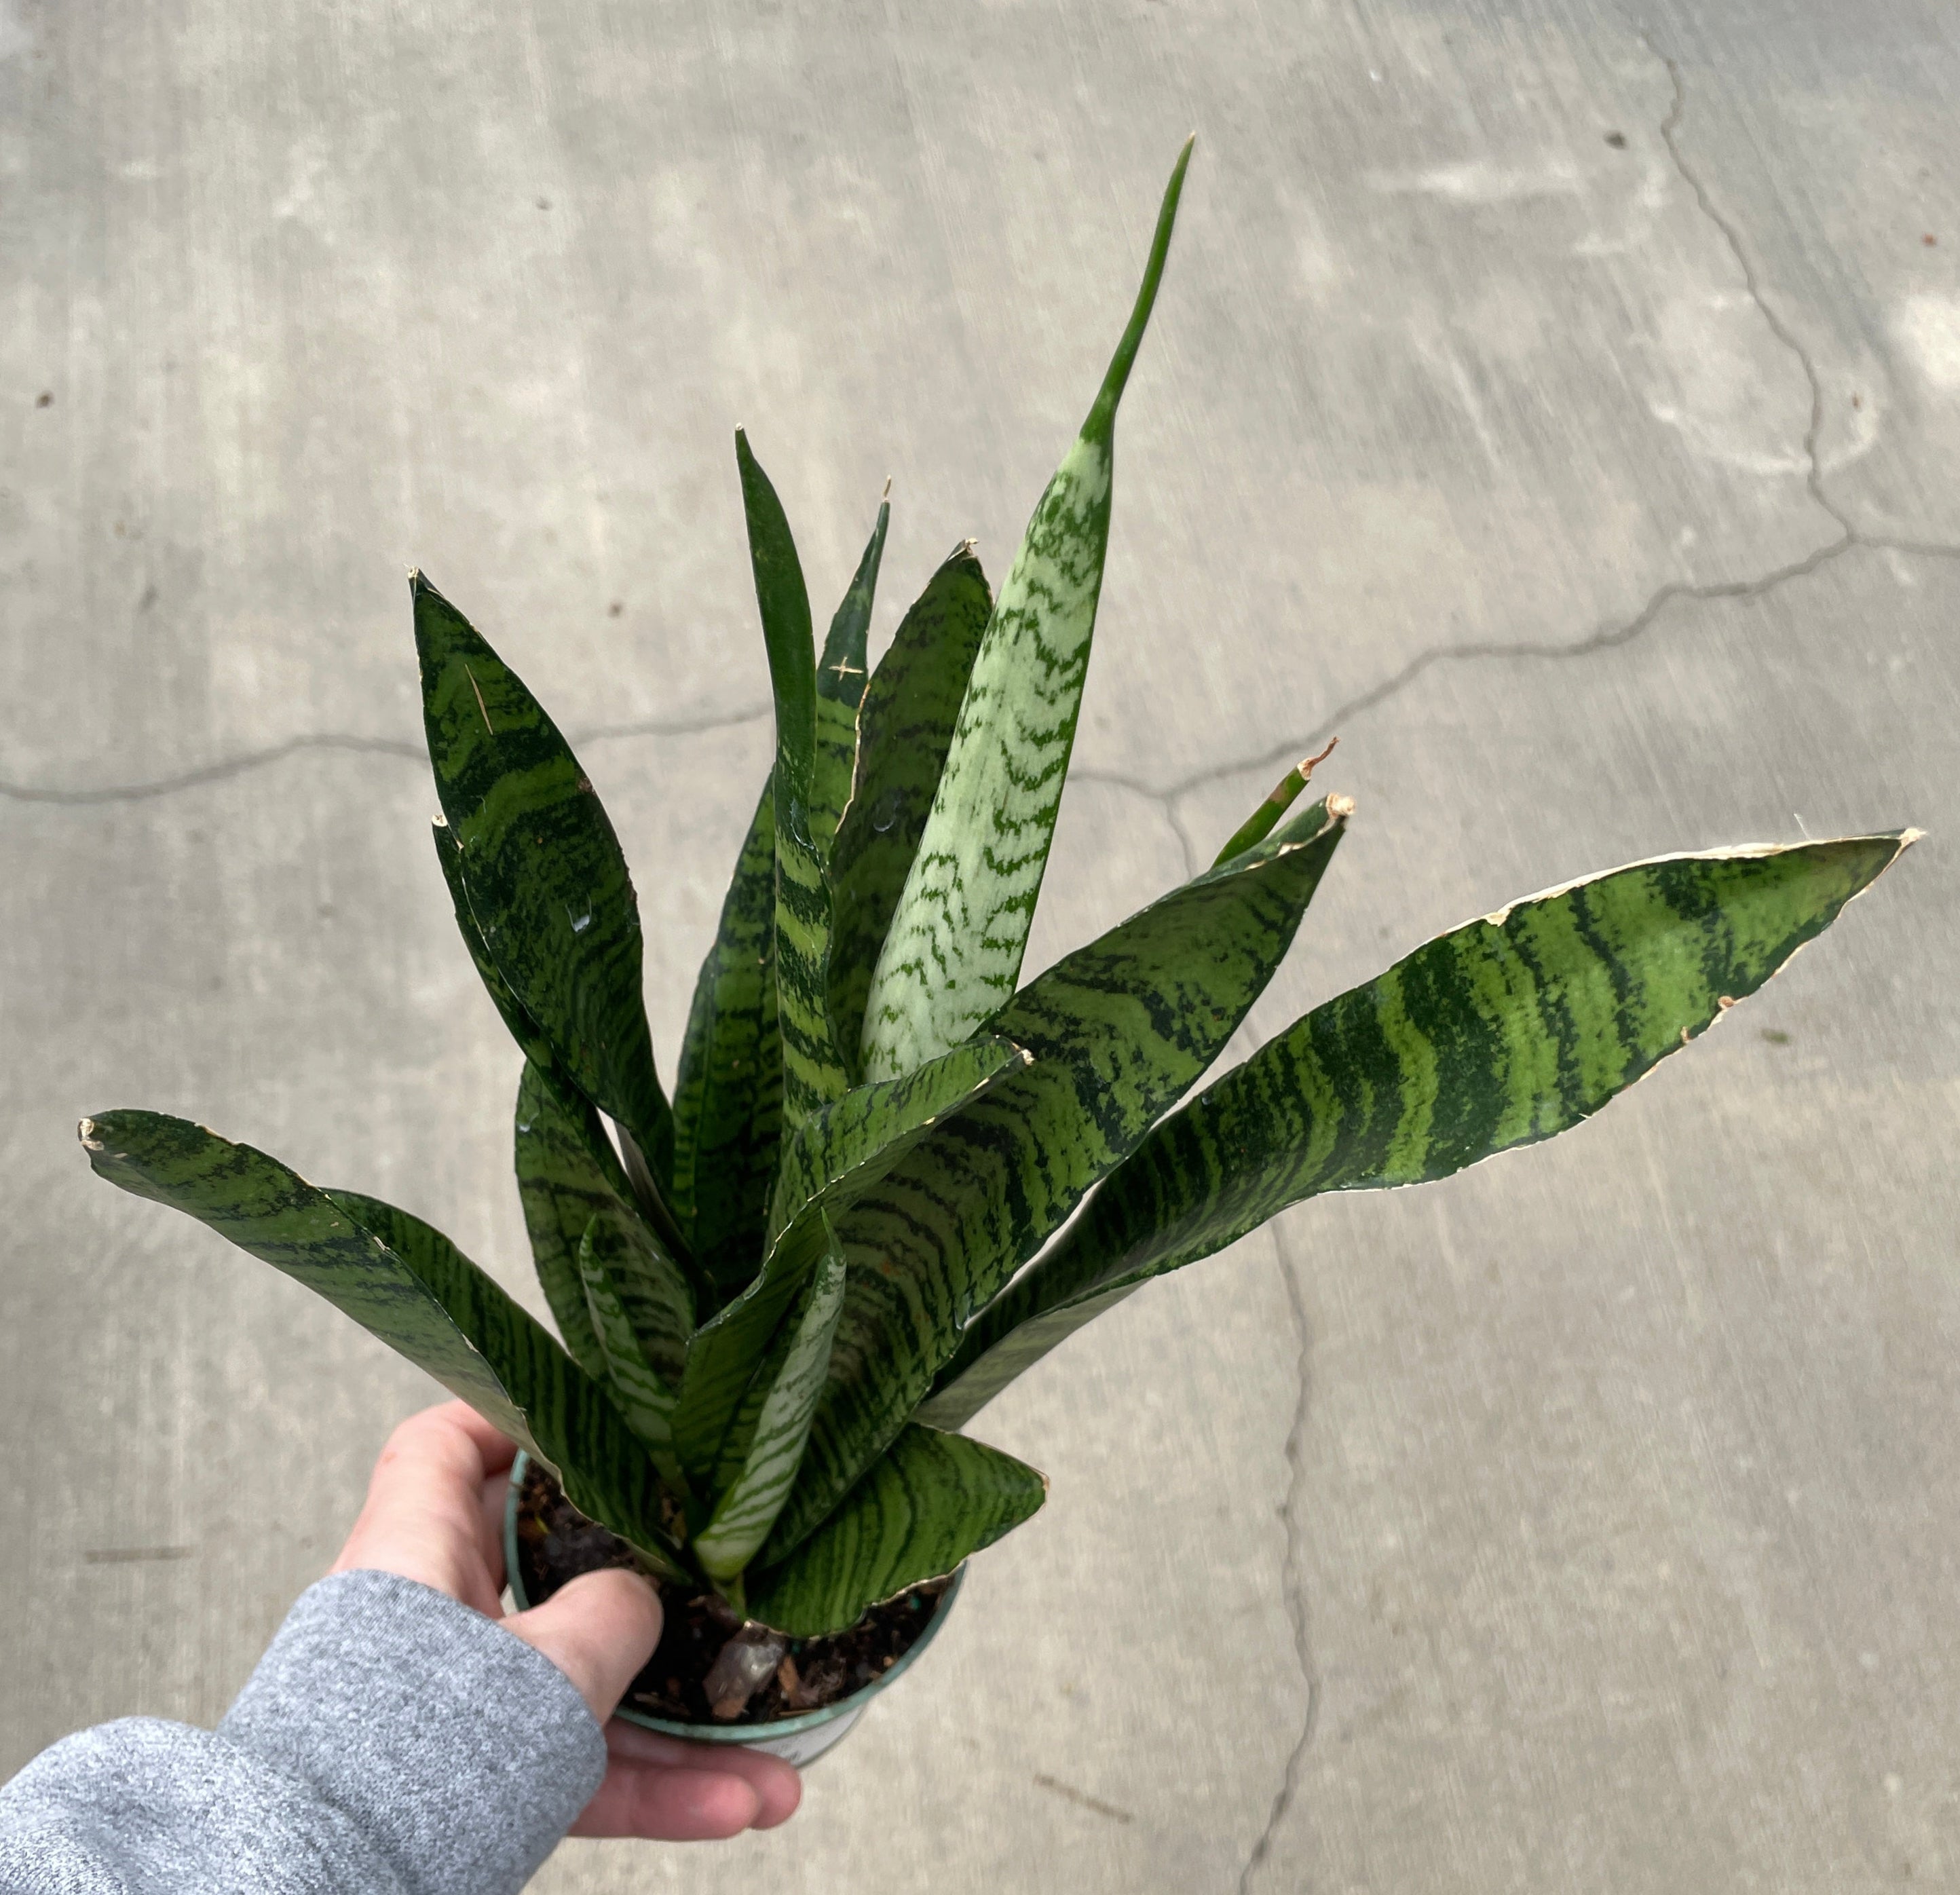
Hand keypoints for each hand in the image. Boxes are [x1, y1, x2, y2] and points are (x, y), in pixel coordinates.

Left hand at [331, 1400, 800, 1839]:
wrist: (321, 1893)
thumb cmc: (411, 1759)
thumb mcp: (545, 1666)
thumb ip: (612, 1614)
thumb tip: (643, 1601)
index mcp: (419, 1553)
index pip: (444, 1446)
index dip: (510, 1420)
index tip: (591, 1422)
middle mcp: (433, 1622)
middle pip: (555, 1578)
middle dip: (655, 1608)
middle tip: (719, 1593)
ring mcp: (454, 1706)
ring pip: (584, 1695)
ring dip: (683, 1736)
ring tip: (775, 1773)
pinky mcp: (470, 1784)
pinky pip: (573, 1769)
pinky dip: (649, 1791)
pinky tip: (733, 1808)